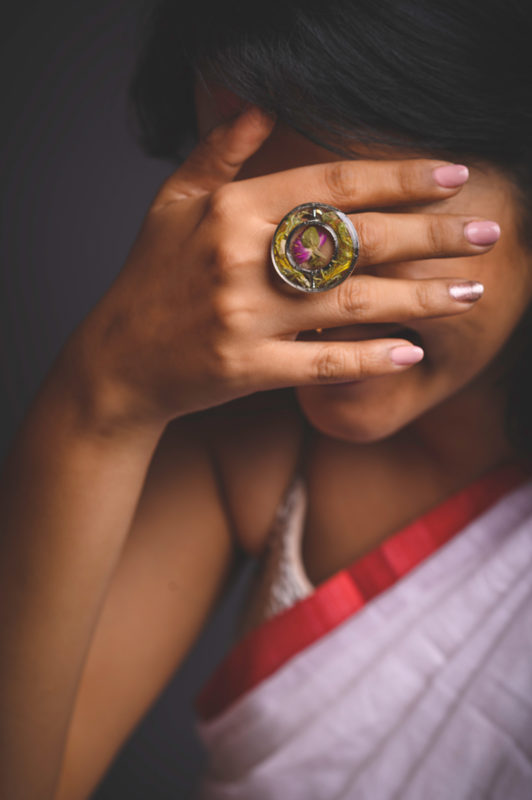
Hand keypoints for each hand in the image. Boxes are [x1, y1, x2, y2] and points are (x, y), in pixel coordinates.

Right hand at [73, 106, 496, 430]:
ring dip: (419, 298)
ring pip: (350, 302)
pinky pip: (320, 364)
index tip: (452, 178)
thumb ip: (220, 152)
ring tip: (471, 292)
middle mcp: (242, 258)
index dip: (399, 179)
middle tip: (485, 235)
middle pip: (356, 241)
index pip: (332, 184)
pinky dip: (368, 359)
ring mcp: (244, 317)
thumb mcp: (173, 202)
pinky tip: (412, 351)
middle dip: (429, 235)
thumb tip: (261, 105)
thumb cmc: (151, 277)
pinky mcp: (244, 369)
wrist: (119, 360)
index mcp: (232, 209)